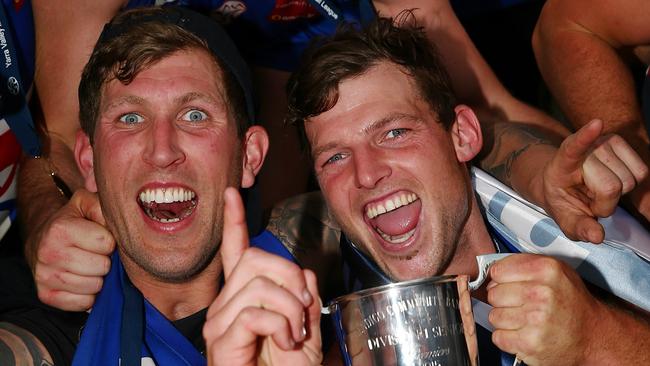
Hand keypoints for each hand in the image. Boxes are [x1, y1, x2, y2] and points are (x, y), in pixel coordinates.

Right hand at [32, 188, 114, 310]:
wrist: (43, 238)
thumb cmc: (73, 221)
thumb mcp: (86, 203)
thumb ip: (101, 205)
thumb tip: (117, 217)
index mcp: (60, 229)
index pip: (106, 243)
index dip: (110, 242)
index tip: (102, 239)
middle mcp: (48, 253)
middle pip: (102, 267)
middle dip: (105, 260)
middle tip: (97, 254)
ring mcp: (45, 276)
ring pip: (94, 287)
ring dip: (98, 278)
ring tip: (90, 266)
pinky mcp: (45, 296)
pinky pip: (82, 304)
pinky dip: (88, 295)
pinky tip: (83, 281)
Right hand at [203, 187, 321, 365]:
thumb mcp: (305, 329)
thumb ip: (302, 296)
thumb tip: (303, 274)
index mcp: (243, 297)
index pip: (236, 250)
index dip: (234, 220)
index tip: (232, 192)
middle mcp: (225, 304)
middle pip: (256, 257)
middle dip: (291, 277)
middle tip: (302, 309)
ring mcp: (220, 322)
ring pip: (260, 283)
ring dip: (291, 309)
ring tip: (294, 334)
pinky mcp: (222, 339)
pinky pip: (257, 311)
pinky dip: (282, 325)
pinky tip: (285, 342)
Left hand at [487, 254, 601, 364]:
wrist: (593, 336)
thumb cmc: (571, 303)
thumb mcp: (556, 271)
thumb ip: (525, 264)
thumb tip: (492, 270)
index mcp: (546, 269)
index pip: (498, 270)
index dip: (499, 279)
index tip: (507, 284)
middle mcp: (541, 293)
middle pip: (493, 294)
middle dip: (502, 300)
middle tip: (520, 305)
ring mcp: (535, 319)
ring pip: (494, 316)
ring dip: (505, 321)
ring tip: (524, 321)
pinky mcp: (530, 343)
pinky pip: (498, 337)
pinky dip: (507, 338)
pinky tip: (523, 334)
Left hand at [541, 119, 647, 242]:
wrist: (563, 180)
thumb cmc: (563, 198)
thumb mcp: (564, 216)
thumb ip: (578, 227)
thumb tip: (597, 236)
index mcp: (562, 163)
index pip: (573, 148)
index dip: (585, 137)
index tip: (597, 123)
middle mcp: (585, 148)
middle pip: (611, 187)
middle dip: (605, 204)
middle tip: (589, 200)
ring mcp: (604, 142)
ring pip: (630, 181)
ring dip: (618, 194)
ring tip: (598, 190)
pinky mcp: (621, 142)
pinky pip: (641, 172)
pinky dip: (631, 183)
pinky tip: (613, 180)